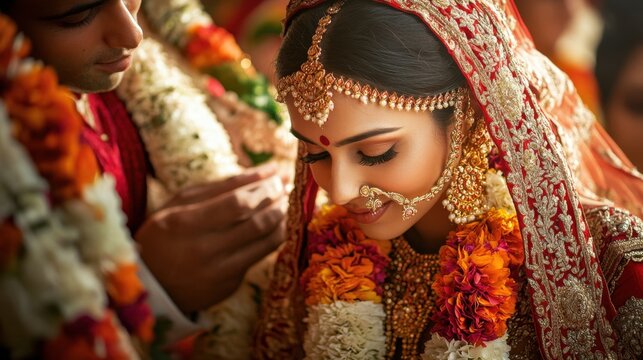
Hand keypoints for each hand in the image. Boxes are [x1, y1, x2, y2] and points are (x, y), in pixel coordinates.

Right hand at [136, 164, 286, 313]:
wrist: (150, 284)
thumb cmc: (165, 234)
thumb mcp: (180, 203)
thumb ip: (222, 186)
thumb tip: (267, 171)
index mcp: (183, 223)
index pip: (238, 203)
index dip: (264, 187)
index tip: (277, 174)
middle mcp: (203, 250)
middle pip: (257, 222)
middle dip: (278, 200)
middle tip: (285, 187)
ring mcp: (218, 272)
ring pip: (267, 242)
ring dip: (282, 219)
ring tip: (285, 204)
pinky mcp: (229, 285)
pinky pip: (258, 257)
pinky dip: (271, 238)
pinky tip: (275, 225)